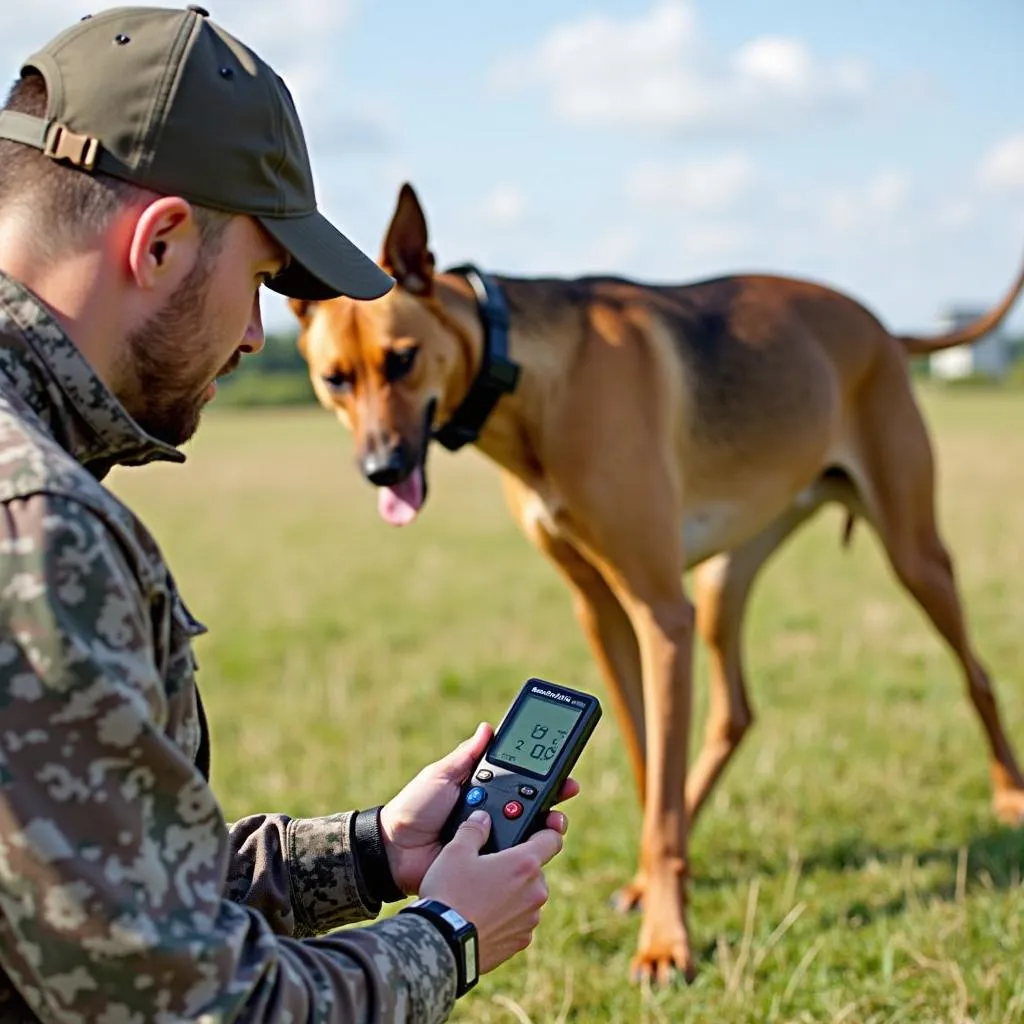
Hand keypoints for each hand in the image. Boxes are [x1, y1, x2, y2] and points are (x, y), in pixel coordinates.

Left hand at [380, 722, 579, 894]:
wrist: (394, 849)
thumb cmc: (415, 807)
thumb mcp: (441, 775)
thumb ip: (466, 755)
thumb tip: (488, 728)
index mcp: (483, 791)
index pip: (520, 780)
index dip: (543, 774)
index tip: (563, 767)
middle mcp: (492, 815)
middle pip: (533, 805)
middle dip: (554, 797)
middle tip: (568, 790)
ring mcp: (492, 842)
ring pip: (529, 834)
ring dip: (546, 825)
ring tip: (556, 820)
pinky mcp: (489, 867)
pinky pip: (514, 860)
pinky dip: (528, 854)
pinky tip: (539, 847)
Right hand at [419, 810, 564, 973]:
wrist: (442, 945)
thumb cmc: (450, 894)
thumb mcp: (455, 851)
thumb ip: (474, 829)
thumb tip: (482, 818)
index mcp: (525, 864)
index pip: (552, 839)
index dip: (548, 830)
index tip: (543, 828)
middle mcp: (535, 892)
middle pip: (535, 870)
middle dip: (516, 867)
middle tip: (489, 869)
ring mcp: (529, 920)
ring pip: (527, 897)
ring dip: (512, 893)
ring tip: (481, 896)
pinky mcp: (519, 942)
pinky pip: (518, 921)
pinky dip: (506, 917)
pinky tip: (481, 916)